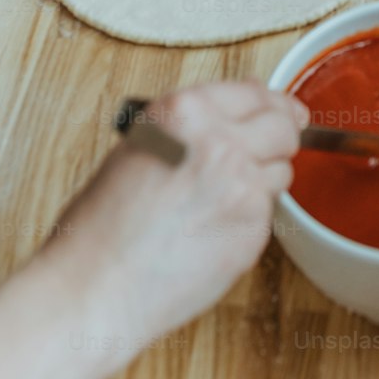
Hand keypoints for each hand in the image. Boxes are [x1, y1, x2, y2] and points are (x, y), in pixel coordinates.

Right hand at [40, 82, 308, 348]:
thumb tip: (236, 116)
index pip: (253, 93)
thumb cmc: (103, 225)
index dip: (271, 103)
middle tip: (274, 148)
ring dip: (264, 181)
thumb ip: (191, 127)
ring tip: (220, 202)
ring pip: (281, 171)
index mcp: (185, 112)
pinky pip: (268, 213)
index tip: (282, 110)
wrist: (95, 286)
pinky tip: (212, 232)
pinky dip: (249, 219)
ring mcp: (242, 185)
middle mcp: (220, 141)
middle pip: (283, 127)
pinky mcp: (254, 227)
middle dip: (281, 137)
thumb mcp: (139, 148)